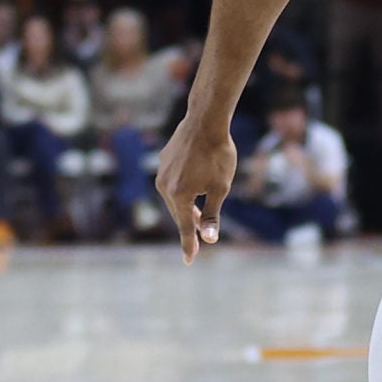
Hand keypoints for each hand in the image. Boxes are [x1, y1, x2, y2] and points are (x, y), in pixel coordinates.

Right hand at [154, 116, 235, 262]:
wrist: (205, 121)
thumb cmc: (218, 154)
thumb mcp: (220, 187)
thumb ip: (212, 215)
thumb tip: (209, 239)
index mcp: (179, 195)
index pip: (186, 227)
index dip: (189, 245)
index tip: (189, 261)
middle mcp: (165, 186)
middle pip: (179, 213)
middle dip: (189, 225)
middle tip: (198, 241)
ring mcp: (162, 173)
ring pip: (173, 198)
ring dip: (185, 207)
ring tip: (198, 213)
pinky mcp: (163, 161)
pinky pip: (171, 183)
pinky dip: (181, 191)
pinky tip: (192, 186)